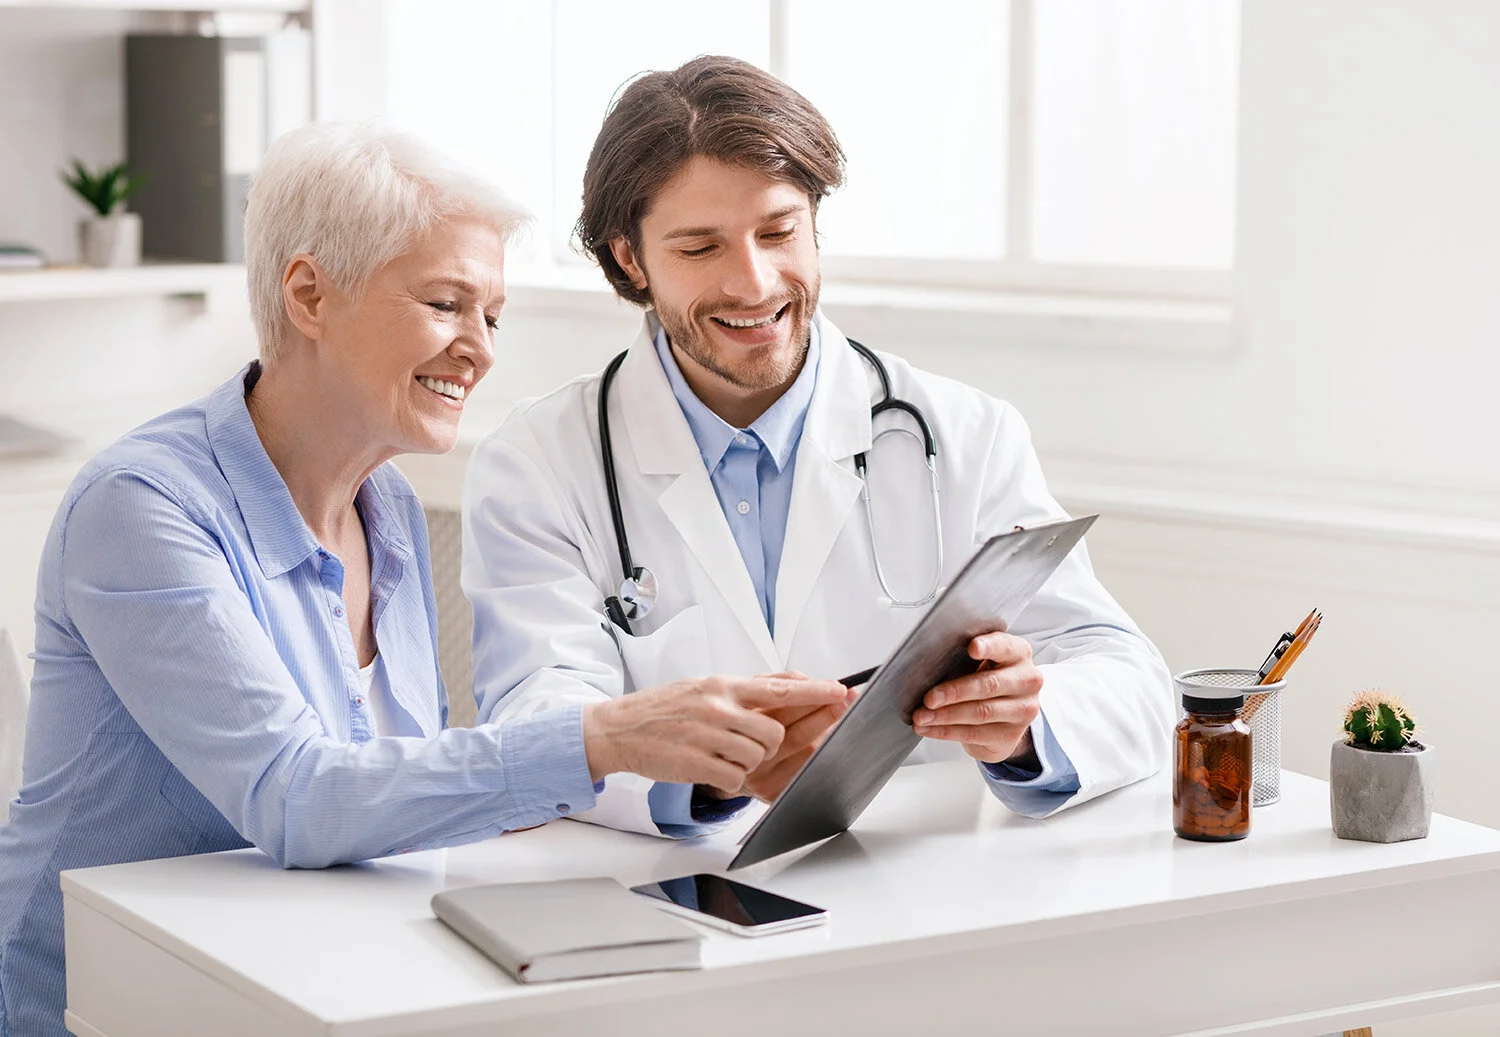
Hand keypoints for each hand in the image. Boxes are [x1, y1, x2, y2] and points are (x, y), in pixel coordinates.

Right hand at [582, 675, 848, 794]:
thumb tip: (784, 687)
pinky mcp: (695, 764)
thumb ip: (740, 690)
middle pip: (774, 733)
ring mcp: (706, 736)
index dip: (814, 692)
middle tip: (746, 745)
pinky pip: (734, 778)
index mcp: (722, 685)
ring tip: (719, 754)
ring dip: (745, 763)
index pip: (779, 688)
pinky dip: (727, 779)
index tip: (840, 693)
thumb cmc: (664, 710)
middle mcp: (717, 707)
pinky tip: (708, 767)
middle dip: (768, 745)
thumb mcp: (702, 687)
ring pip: (756, 757)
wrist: (618, 729)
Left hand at [910, 632, 1041, 764]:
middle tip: (929, 698)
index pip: (1005, 647)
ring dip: (945, 715)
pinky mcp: (1010, 735)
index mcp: (1018, 653)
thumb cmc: (987, 680)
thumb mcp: (983, 662)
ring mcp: (1022, 709)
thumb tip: (928, 663)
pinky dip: (945, 731)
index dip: (989, 646)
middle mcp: (1026, 680)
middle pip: (989, 685)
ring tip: (922, 716)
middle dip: (954, 692)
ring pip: (980, 712)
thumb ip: (967, 658)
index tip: (972, 648)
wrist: (1006, 717)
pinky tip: (928, 728)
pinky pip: (974, 733)